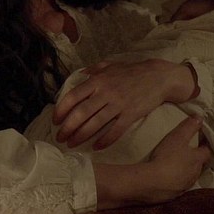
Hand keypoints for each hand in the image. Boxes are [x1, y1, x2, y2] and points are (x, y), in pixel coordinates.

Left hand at [52, 59, 194, 148]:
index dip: (61, 110)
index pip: (73, 97)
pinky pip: (115, 131)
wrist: (158, 77)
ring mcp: (118, 104)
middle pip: (81, 113)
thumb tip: (80, 74)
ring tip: (72, 144)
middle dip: (67, 128)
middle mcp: (105, 93)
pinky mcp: (131, 115)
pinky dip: (105, 141)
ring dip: (81, 136)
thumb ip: (94, 70)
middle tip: (59, 138)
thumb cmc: (132, 71)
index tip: (55, 121)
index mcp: (97, 81)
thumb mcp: (110, 65)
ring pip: (95, 124)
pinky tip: (96, 147)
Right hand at [142, 116, 211, 202]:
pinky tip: (169, 178)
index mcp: (198, 159)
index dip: (205, 146)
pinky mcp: (176, 193)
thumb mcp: (177, 137)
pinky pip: (180, 185)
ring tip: (178, 165)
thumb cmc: (168, 157)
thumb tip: (199, 117)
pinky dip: (177, 180)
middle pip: (200, 165)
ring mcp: (186, 184)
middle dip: (197, 160)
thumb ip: (188, 127)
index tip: (202, 141)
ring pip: (190, 176)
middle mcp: (195, 173)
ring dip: (187, 170)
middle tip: (190, 153)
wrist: (154, 183)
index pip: (207, 152)